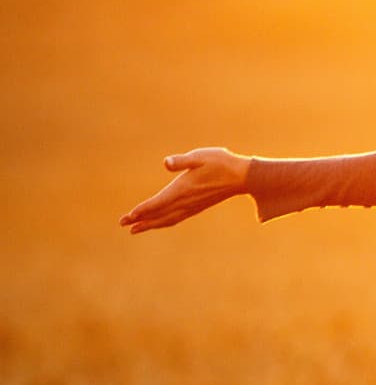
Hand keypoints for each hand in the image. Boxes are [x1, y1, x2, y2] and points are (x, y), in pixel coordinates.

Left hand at [119, 148, 250, 233]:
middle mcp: (187, 201)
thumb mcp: (200, 156)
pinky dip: (164, 222)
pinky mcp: (198, 206)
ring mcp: (193, 206)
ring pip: (168, 219)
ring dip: (151, 224)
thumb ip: (182, 161)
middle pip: (160, 215)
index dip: (143, 209)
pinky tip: (160, 222)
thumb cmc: (221, 163)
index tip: (128, 216)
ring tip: (135, 228)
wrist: (242, 176)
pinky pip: (177, 218)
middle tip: (123, 224)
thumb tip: (166, 162)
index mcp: (184, 189)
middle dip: (141, 220)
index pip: (159, 202)